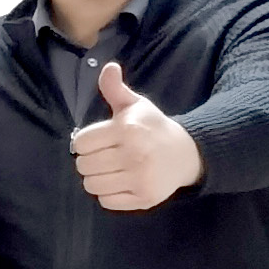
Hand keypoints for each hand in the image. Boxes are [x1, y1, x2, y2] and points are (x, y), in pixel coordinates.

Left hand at [71, 60, 203, 211]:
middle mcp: (134, 154)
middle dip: (89, 160)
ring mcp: (140, 178)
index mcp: (127, 129)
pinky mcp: (145, 198)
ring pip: (91, 185)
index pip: (81, 143)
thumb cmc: (153, 127)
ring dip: (96, 178)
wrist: (187, 153)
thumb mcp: (136, 105)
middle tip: (105, 156)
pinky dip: (109, 194)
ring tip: (111, 169)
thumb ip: (115, 89)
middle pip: (83, 166)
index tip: (99, 141)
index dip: (85, 142)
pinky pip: (106, 201)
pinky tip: (121, 182)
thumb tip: (108, 67)